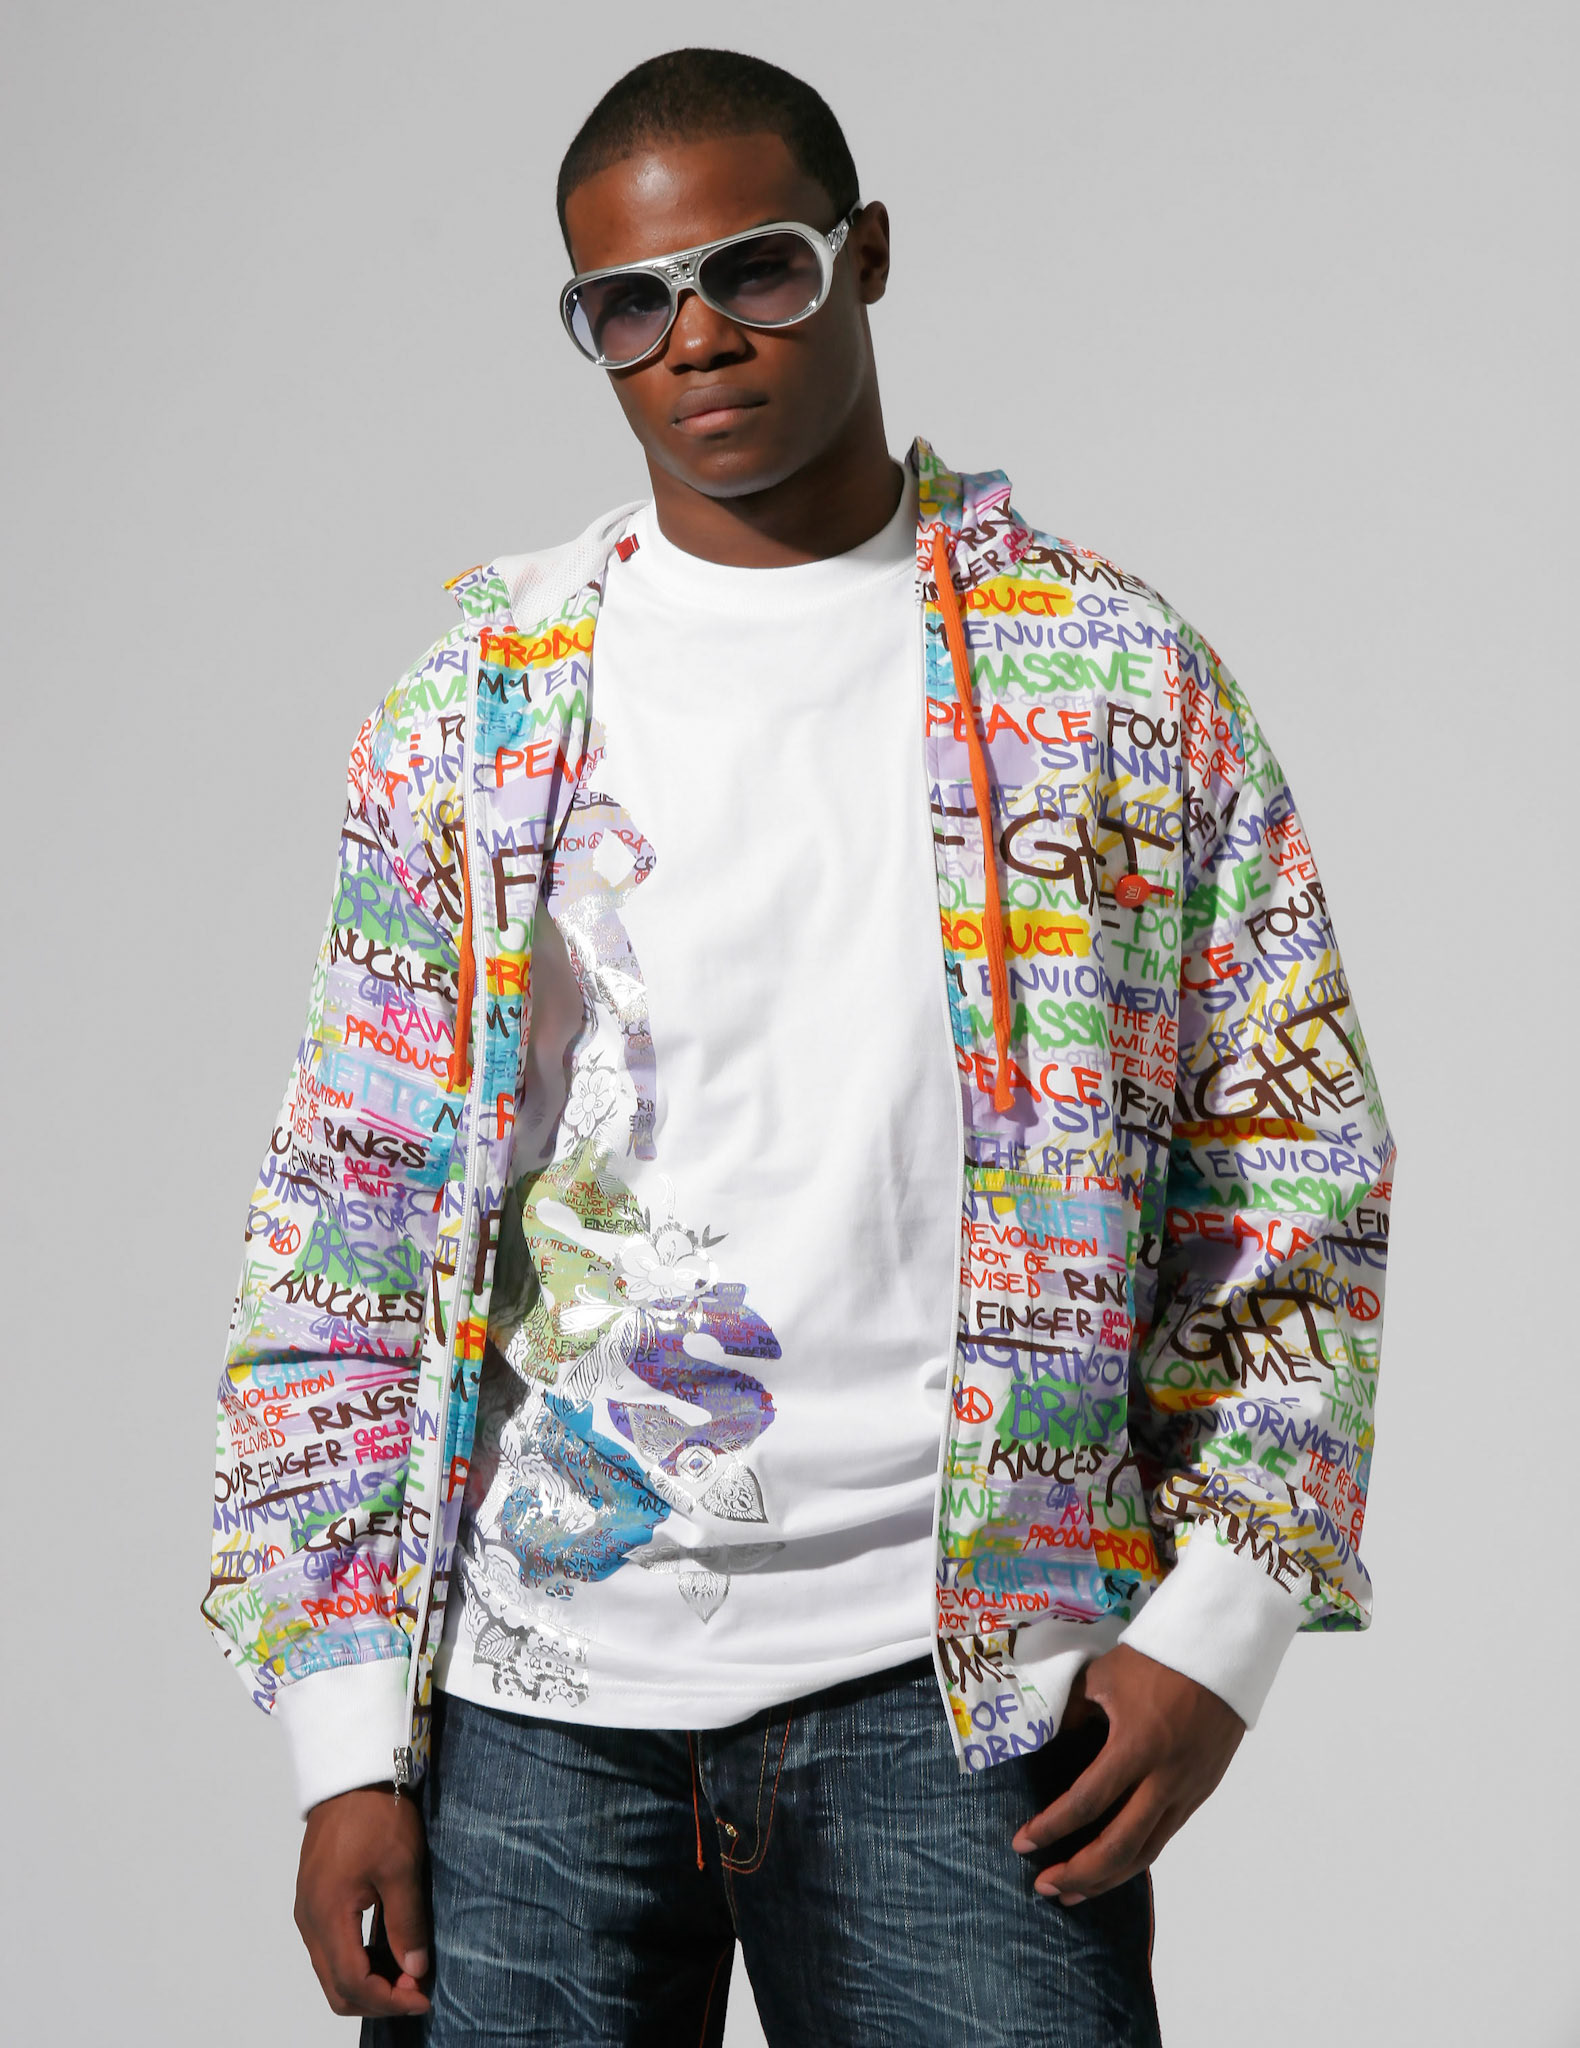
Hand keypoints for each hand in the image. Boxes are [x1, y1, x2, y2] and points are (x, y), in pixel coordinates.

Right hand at [294, 1785, 431, 2018]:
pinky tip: (387, 1949)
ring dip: (367, 1981)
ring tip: (406, 1970)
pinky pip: (330, 1948)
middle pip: (336, 1987)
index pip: (353, 1983)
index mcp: (327, 1915)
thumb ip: (406, 1923)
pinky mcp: (315, 1898)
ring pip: (331, 1970)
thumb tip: (414, 1969)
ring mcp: (309, 1910)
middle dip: (376, 1998)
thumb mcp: (401, 1867)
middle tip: (415, 1988)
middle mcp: (310, 1920)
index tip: (421, 1995)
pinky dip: (356, 1960)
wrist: (351, 1774)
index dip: (388, 1999)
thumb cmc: (375, 1814)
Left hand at [1012, 1644, 1243, 1904]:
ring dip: (1107, 1878)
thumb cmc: (1156, 1660)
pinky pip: (1164, 1836)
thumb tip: (1049, 1745)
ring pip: (1146, 1852)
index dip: (1051, 1828)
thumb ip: (1072, 1715)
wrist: (1220, 1652)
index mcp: (1136, 1747)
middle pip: (1119, 1846)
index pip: (1086, 1803)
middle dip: (1078, 1873)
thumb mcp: (1102, 1678)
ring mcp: (1188, 1790)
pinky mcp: (1200, 1792)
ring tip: (1073, 1891)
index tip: (1022, 1843)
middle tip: (1043, 1886)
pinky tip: (1111, 1865)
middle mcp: (1165, 1779)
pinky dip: (1134, 1858)